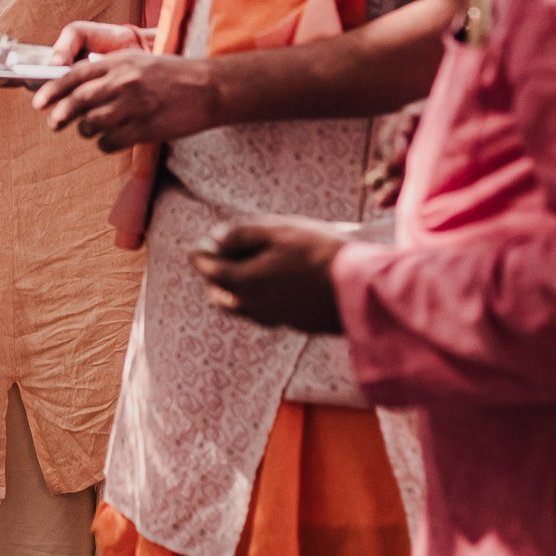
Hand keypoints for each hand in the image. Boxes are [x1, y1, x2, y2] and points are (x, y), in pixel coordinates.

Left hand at [32, 33, 218, 150]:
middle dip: (61, 115)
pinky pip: (110, 142)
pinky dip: (104, 144)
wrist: (208, 89)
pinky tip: (111, 139)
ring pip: (92, 124)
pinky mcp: (144, 129)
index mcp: (120, 62)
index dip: (53, 90)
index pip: (76, 75)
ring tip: (91, 129)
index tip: (39, 102)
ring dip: (86, 131)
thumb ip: (109, 70)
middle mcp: (124, 82)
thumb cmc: (172, 75)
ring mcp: (134, 107)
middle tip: (54, 123)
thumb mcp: (138, 61)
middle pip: (79, 101)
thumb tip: (77, 86)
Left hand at [189, 216, 347, 334]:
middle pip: (218, 292)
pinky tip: (266, 289)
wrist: (357, 287)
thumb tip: (216, 238)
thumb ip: (243, 235)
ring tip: (236, 274)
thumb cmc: (318, 253)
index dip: (200, 253)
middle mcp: (252, 304)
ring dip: (231, 291)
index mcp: (244, 280)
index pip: (208, 269)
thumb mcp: (279, 232)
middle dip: (211, 275)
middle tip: (214, 257)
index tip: (198, 244)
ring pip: (239, 307)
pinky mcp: (292, 323)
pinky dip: (253, 300)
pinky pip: (261, 313)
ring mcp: (273, 317)